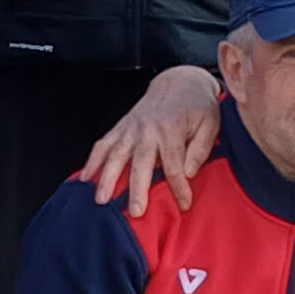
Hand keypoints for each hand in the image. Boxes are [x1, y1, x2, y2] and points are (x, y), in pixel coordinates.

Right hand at [80, 64, 222, 216]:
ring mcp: (131, 128)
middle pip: (140, 163)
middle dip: (137, 188)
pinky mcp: (121, 127)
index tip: (184, 204)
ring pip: (115, 155)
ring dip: (106, 178)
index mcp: (171, 130)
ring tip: (100, 199)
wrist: (179, 82)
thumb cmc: (197, 106)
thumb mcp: (210, 125)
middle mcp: (147, 129)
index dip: (179, 187)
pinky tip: (84, 177)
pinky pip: (103, 144)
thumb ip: (200, 150)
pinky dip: (92, 161)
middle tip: (135, 211)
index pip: (174, 165)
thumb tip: (188, 173)